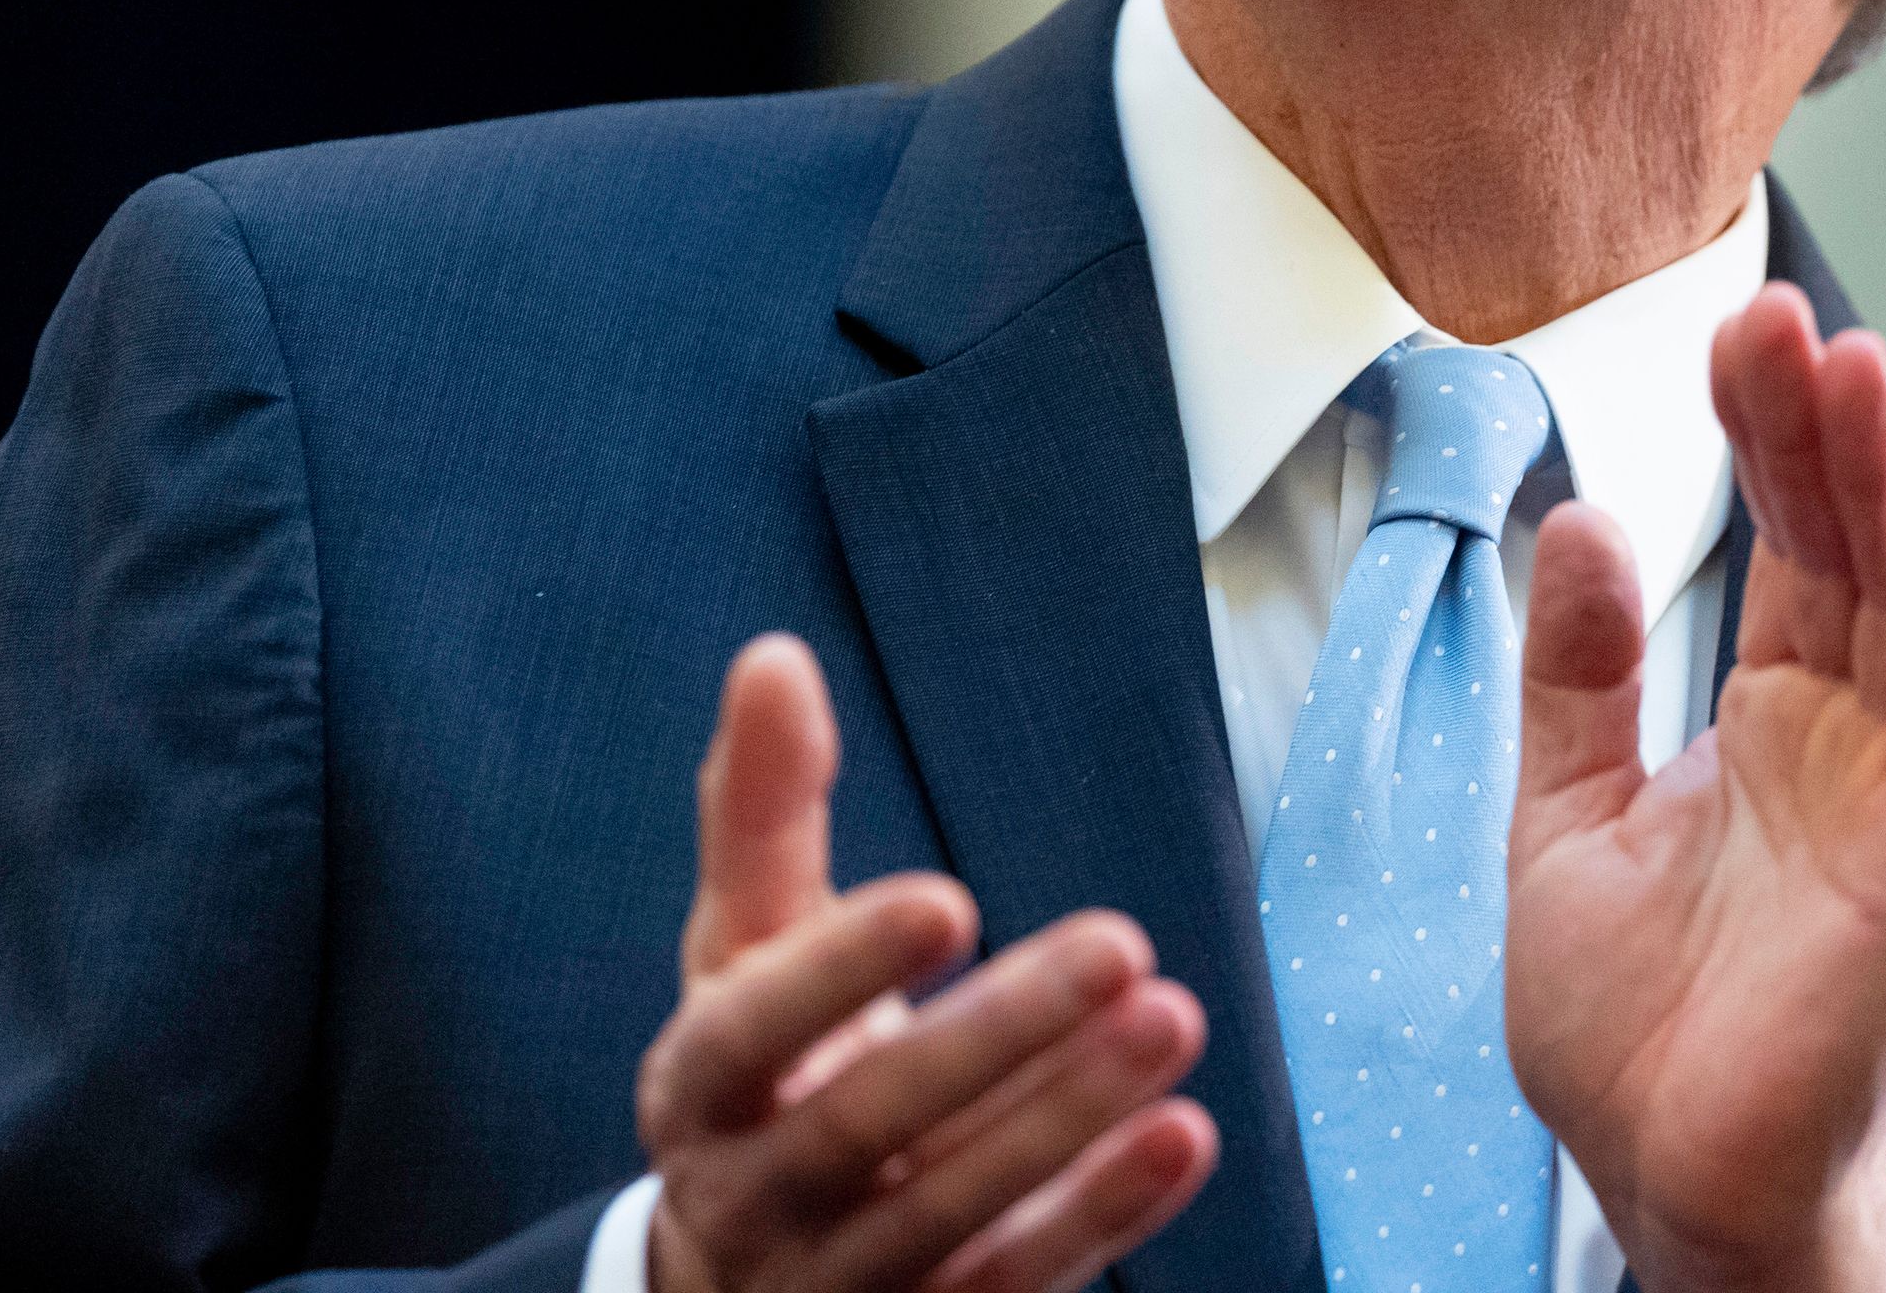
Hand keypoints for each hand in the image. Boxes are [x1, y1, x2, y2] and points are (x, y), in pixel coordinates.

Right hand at [637, 635, 1222, 1292]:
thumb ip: (761, 813)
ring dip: (1071, 1123)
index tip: (952, 896)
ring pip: (953, 1221)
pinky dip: (1102, 1218)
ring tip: (1177, 1017)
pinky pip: (1011, 1288)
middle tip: (1125, 943)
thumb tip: (774, 656)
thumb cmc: (764, 1070)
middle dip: (1001, 1038)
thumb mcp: (744, 947)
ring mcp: (834, 1288)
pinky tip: (1187, 1135)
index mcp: (698, 1088)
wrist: (740, 1279)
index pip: (753, 1032)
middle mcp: (751, 1200)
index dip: (844, 969)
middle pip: (870, 1127)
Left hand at [1504, 287, 1885, 1292]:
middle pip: (1846, 541)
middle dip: (1816, 422)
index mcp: (1768, 716)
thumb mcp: (1560, 816)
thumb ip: (1578, 674)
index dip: (1761, 434)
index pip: (1782, 540)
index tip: (1734, 327)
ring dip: (1884, 475)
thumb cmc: (1630, 1028)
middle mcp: (1846, 733)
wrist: (1666, 1178)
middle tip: (1779, 309)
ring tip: (1849, 363)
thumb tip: (1583, 519)